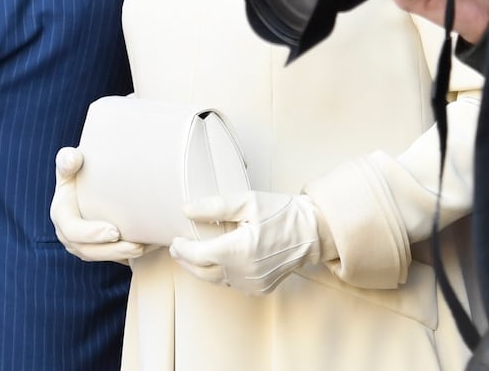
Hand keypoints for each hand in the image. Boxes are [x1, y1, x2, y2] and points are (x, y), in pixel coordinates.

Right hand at [49, 147, 147, 262]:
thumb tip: (72, 157)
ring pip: (101, 257)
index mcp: (61, 214)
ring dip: (122, 255)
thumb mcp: (71, 164)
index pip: (73, 230)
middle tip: (137, 246)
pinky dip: (128, 255)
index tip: (114, 231)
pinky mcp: (96, 250)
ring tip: (145, 248)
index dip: (92, 234)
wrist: (87, 183)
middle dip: (112, 250)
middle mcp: (67, 234)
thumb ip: (68, 160)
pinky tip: (147, 247)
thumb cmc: (79, 170)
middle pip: (88, 250)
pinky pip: (110, 257)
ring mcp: (81, 245)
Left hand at [170, 191, 328, 294]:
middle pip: (204, 272)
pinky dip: (220, 275)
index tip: (174, 240)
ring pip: (217, 281)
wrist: (313, 232)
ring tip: (192, 256)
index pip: (199, 255)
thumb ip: (214, 207)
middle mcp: (245, 271)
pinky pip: (233, 284)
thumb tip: (186, 210)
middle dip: (186, 261)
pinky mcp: (262, 287)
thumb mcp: (247, 201)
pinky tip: (216, 264)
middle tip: (177, 250)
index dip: (182, 249)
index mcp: (239, 250)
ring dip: (201, 270)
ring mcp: (254, 283)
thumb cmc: (282, 213)